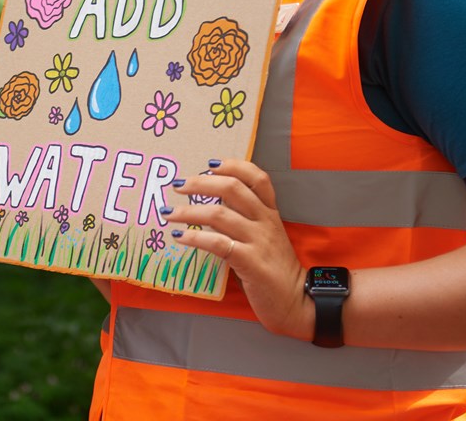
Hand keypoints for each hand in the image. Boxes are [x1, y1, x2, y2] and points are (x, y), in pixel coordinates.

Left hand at [163, 159, 311, 340]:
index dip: (233, 165)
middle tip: (178, 185)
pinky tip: (180, 238)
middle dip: (200, 183)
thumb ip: (247, 217)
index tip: (209, 164)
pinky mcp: (251, 263)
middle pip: (232, 188)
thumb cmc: (274, 269)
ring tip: (169, 214)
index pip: (257, 177)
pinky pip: (218, 244)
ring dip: (188, 211)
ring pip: (219, 214)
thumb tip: (214, 201)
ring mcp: (259, 241)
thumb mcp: (266, 236)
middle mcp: (266, 221)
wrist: (296, 302)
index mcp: (270, 212)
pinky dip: (195, 238)